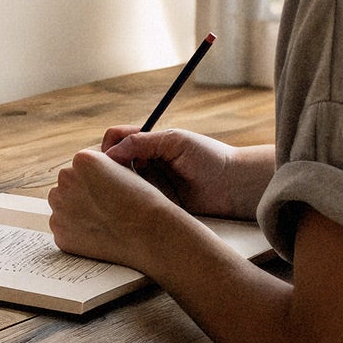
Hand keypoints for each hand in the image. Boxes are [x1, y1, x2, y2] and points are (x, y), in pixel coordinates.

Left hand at [48, 147, 185, 267]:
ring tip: (103, 221)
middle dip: (81, 195)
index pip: (78, 167)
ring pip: (62, 205)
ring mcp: (60, 207)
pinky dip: (76, 233)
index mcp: (82, 160)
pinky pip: (64, 229)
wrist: (152, 233)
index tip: (107, 192)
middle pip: (67, 185)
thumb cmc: (143, 201)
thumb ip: (98, 167)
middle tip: (105, 208)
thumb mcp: (121, 170)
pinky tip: (98, 235)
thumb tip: (81, 170)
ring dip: (74, 211)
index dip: (94, 181)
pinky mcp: (60, 232)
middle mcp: (66, 179)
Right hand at [101, 126, 255, 218]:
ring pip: (120, 182)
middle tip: (112, 177)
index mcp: (149, 142)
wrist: (236, 186)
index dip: (109, 146)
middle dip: (106, 167)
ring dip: (116, 185)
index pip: (116, 138)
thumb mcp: (173, 141)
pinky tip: (130, 204)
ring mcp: (150, 183)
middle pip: (113, 161)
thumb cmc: (209, 157)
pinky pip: (135, 201)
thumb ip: (141, 142)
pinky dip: (129, 202)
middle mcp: (146, 162)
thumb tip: (109, 154)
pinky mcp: (157, 203)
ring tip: (121, 191)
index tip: (111, 158)